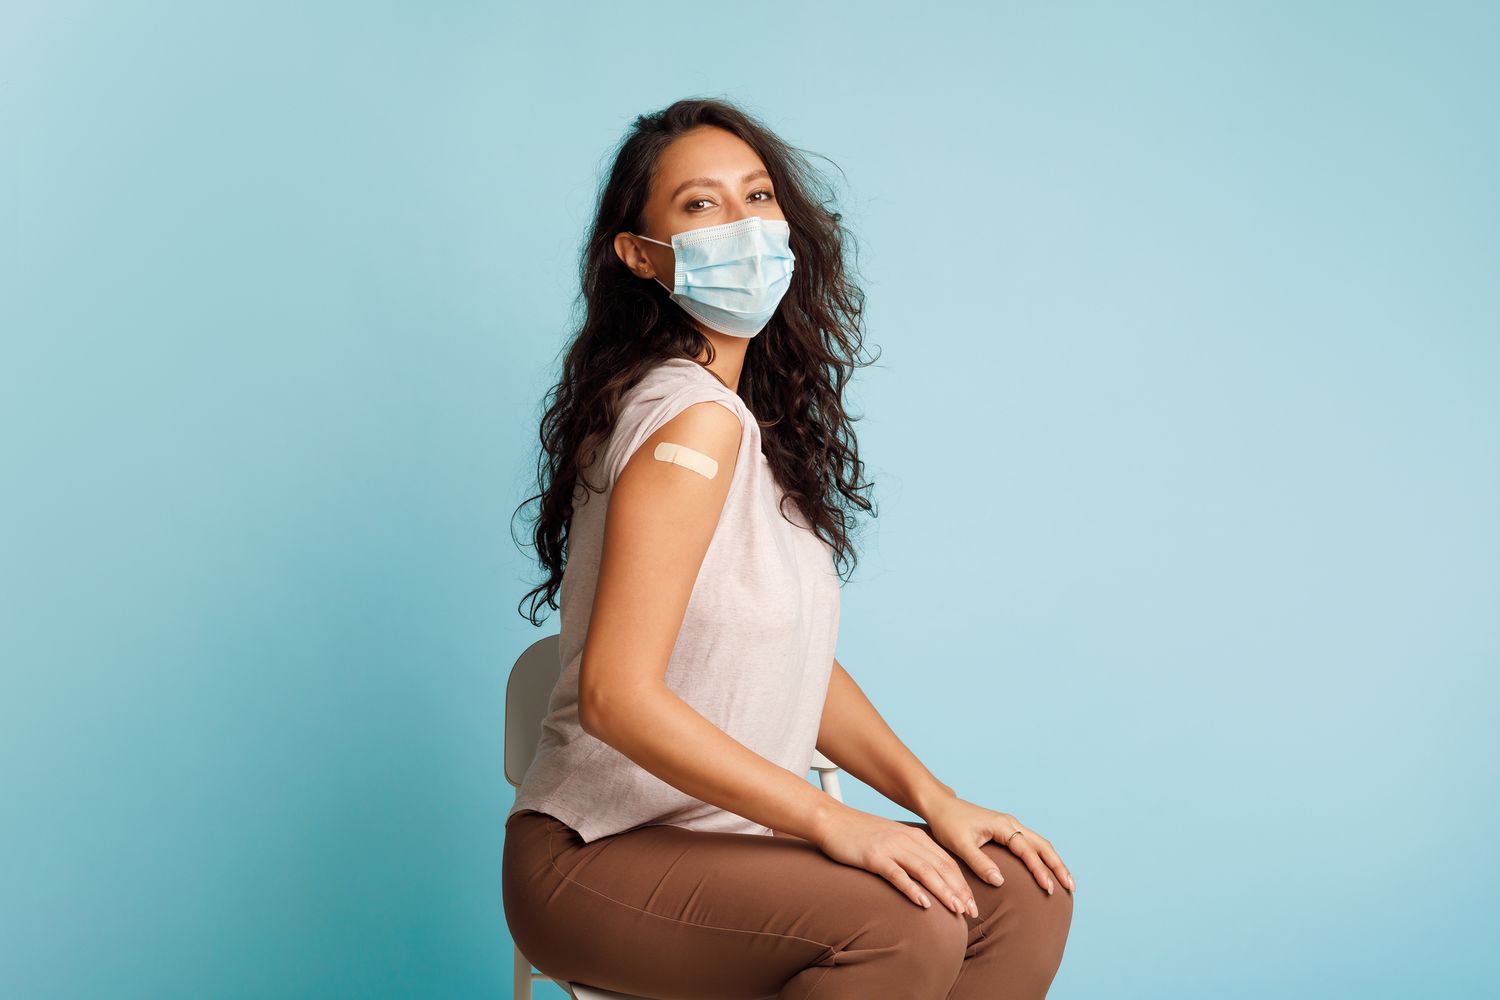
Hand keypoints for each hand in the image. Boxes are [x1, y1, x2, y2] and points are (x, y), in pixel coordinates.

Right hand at [809, 805, 980, 916]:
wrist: (832, 820)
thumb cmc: (860, 834)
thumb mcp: (892, 840)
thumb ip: (910, 853)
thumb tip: (928, 876)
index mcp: (915, 837)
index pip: (946, 862)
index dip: (962, 883)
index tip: (972, 904)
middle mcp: (907, 840)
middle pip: (941, 867)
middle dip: (959, 891)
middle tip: (972, 912)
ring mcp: (891, 847)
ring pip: (925, 871)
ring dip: (943, 891)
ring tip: (956, 909)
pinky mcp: (874, 856)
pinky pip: (897, 874)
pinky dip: (912, 889)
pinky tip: (923, 903)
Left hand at [923, 795, 1074, 894]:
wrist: (940, 806)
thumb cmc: (947, 824)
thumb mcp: (959, 844)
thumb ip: (979, 862)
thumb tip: (999, 881)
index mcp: (1002, 825)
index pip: (1027, 850)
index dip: (1039, 870)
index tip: (1048, 888)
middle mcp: (1011, 823)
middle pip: (1042, 845)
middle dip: (1058, 866)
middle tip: (1070, 887)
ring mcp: (1010, 825)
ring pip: (1040, 843)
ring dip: (1054, 861)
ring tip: (1066, 882)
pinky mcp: (1006, 830)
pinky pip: (1031, 844)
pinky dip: (1043, 857)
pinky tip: (1047, 870)